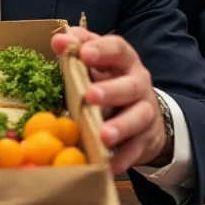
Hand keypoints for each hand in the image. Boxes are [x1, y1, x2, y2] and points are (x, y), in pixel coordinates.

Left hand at [51, 27, 169, 174]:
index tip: (84, 53)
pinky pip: (136, 149)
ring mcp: (145, 111)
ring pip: (138, 117)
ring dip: (120, 126)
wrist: (144, 113)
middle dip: (111, 90)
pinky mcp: (146, 138)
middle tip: (90, 96)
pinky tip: (109, 165)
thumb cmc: (110, 80)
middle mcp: (138, 83)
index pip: (117, 48)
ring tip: (103, 136)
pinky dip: (123, 157)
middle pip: (130, 85)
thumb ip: (78, 46)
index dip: (101, 50)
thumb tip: (59, 40)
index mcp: (124, 60)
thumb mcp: (97, 61)